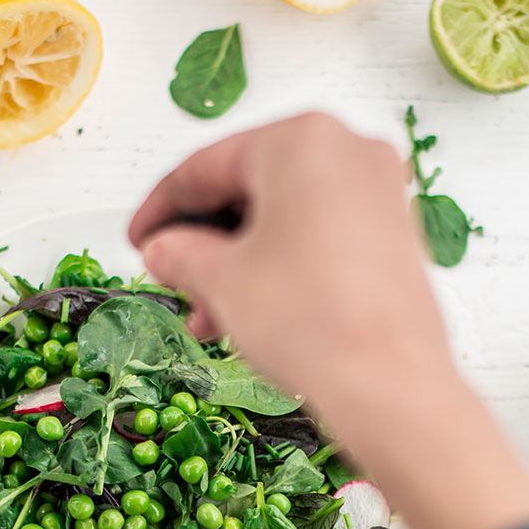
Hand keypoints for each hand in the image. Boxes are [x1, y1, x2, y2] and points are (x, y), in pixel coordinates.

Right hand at [128, 115, 528, 528]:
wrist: (389, 387)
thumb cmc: (308, 323)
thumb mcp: (222, 282)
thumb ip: (179, 253)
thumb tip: (162, 249)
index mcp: (300, 140)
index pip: (205, 165)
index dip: (158, 208)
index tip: (136, 240)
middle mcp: (347, 149)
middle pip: (247, 189)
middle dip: (202, 244)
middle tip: (171, 282)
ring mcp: (377, 190)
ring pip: (281, 218)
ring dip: (235, 264)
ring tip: (207, 317)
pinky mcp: (393, 232)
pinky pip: (316, 236)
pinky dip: (276, 267)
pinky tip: (249, 313)